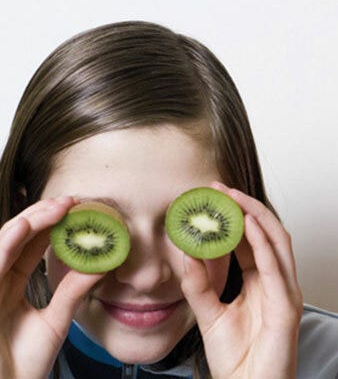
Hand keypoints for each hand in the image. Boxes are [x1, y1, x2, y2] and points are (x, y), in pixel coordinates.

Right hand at [0, 197, 102, 378]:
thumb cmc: (22, 364)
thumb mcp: (55, 321)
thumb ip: (73, 291)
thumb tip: (102, 265)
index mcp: (10, 286)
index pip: (30, 246)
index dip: (52, 226)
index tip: (79, 210)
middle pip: (17, 238)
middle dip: (42, 216)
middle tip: (71, 201)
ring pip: (4, 242)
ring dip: (29, 221)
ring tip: (56, 207)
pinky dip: (7, 243)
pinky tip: (24, 227)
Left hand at [179, 183, 302, 378]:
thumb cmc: (237, 361)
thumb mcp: (209, 314)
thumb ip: (199, 284)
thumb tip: (185, 252)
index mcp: (264, 284)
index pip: (253, 241)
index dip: (235, 216)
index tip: (211, 197)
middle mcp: (279, 283)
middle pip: (269, 234)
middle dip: (246, 207)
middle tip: (219, 188)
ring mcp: (287, 293)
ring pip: (279, 242)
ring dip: (256, 216)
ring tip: (232, 198)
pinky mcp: (287, 307)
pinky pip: (276, 267)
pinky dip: (264, 243)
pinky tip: (248, 225)